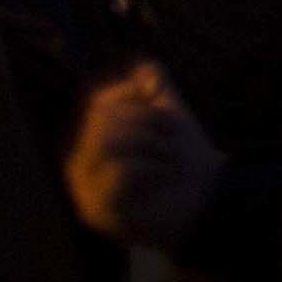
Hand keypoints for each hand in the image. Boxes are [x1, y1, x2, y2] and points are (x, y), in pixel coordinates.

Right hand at [68, 67, 219, 246]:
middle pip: (100, 119)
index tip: (154, 94)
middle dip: (148, 120)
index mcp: (90, 137)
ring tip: (168, 159)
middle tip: (171, 138)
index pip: (94, 101)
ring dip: (152, 145)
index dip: (125, 91)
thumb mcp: (170, 112)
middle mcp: (78, 163)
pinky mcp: (96, 211)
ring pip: (106, 142)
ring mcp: (83, 189)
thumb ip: (155, 85)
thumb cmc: (181, 157)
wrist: (203, 200)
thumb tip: (144, 70)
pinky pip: (119, 172)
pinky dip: (152, 168)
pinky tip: (161, 177)